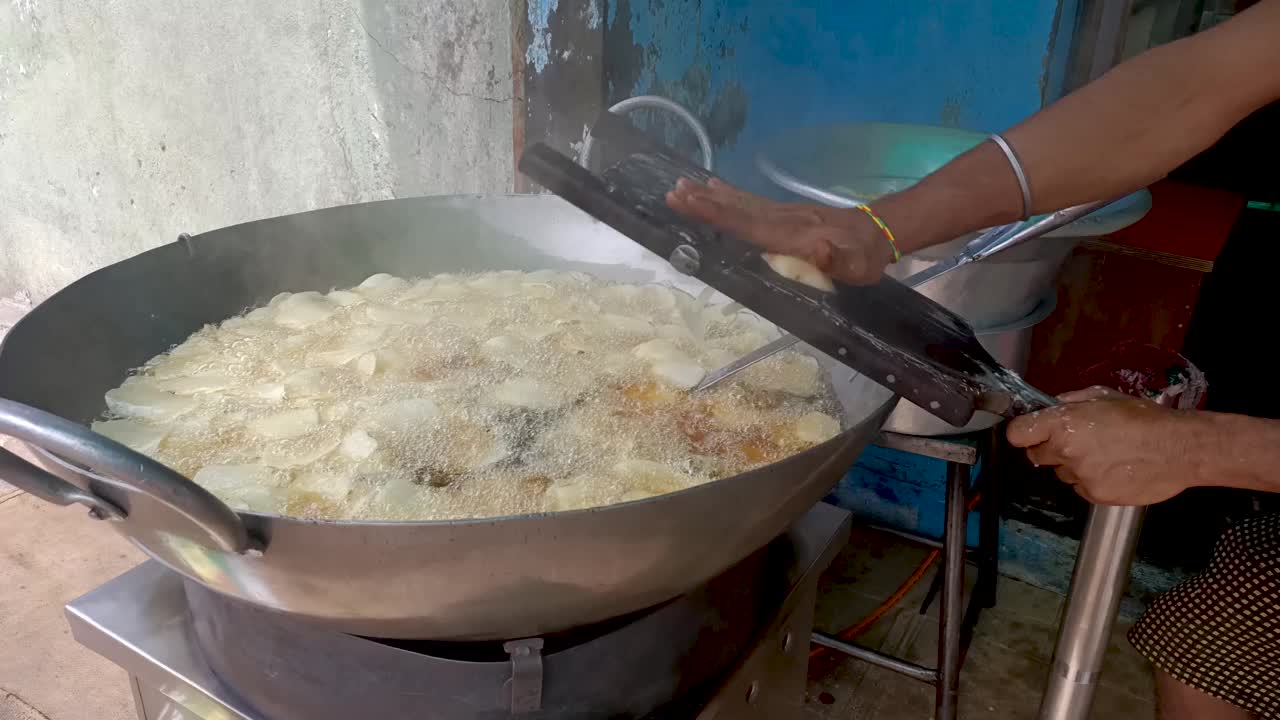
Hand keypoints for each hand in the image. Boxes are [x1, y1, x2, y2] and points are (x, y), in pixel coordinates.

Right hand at [665, 178, 895, 284]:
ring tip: (682, 186)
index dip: (719, 214)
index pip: (749, 224)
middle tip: (673, 191)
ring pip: (742, 203)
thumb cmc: (864, 258)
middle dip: (705, 202)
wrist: (879, 232)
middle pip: (739, 209)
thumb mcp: (857, 265)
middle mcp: (784, 219)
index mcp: (794, 235)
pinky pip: (751, 202)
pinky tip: (714, 189)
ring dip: (711, 196)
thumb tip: (817, 250)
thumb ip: (836, 260)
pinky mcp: (785, 213)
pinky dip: (729, 195)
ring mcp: (784, 213)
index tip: (691, 201)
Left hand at [1005, 386, 1200, 505]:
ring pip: (1062, 473)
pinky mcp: (1095, 495)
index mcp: (1064, 423)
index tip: (1029, 433)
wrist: (1180, 448)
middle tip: (1077, 441)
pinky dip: (1092, 482)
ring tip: (1106, 455)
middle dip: (1051, 449)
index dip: (1023, 432)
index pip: (1018, 434)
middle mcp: (1066, 451)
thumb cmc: (1145, 418)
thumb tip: (1051, 406)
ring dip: (1075, 466)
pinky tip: (1115, 469)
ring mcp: (1080, 476)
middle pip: (1036, 456)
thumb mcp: (1104, 396)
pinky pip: (1081, 488)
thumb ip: (1071, 401)